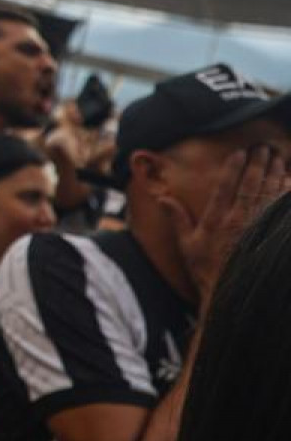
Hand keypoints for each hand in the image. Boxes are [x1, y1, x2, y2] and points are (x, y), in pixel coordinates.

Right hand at [162, 145, 290, 306]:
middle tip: (264, 148)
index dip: (234, 167)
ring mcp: (258, 227)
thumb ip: (177, 219)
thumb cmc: (206, 269)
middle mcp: (239, 220)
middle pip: (251, 185)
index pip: (227, 186)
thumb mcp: (186, 245)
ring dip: (275, 174)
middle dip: (259, 164)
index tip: (240, 152)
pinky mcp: (269, 235)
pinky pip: (280, 210)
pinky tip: (289, 184)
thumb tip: (163, 198)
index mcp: (218, 219)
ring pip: (269, 194)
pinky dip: (285, 195)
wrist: (229, 292)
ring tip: (278, 159)